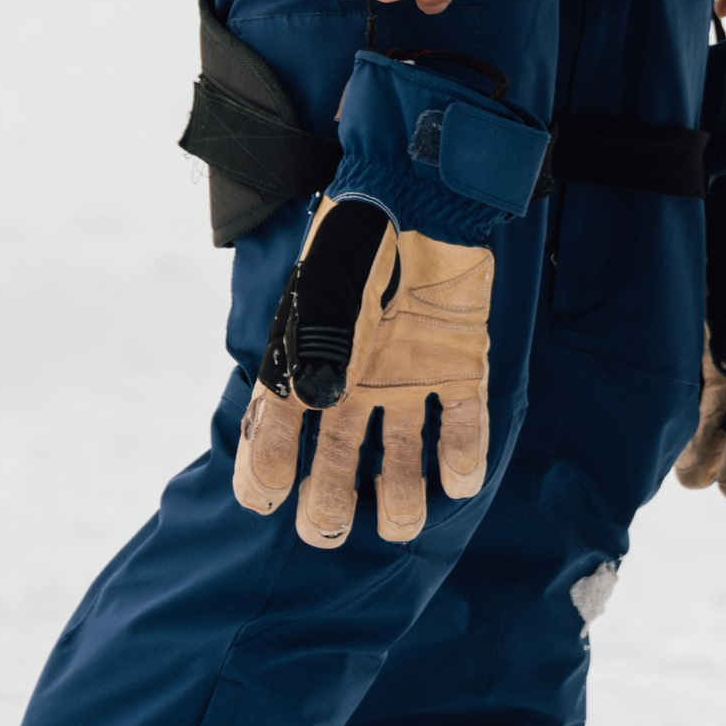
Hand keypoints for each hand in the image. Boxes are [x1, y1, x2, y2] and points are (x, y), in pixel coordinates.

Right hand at [232, 194, 493, 547]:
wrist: (426, 196)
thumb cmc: (365, 241)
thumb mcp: (330, 290)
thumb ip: (320, 347)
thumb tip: (320, 408)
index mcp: (310, 368)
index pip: (275, 437)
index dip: (264, 474)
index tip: (267, 497)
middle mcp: (356, 387)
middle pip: (336, 469)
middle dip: (329, 509)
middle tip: (329, 529)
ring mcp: (408, 382)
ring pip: (402, 462)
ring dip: (401, 499)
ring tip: (400, 518)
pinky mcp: (459, 369)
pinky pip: (462, 427)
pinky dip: (462, 459)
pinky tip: (457, 481)